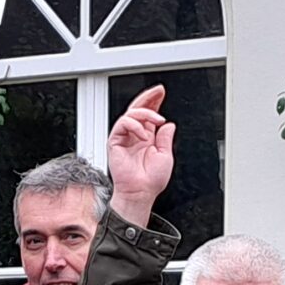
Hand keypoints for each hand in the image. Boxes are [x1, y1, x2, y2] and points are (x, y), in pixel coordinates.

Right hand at [106, 85, 175, 225]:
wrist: (140, 192)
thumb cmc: (151, 181)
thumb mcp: (166, 156)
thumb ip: (166, 138)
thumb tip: (168, 125)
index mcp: (147, 138)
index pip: (149, 115)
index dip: (154, 102)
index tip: (161, 93)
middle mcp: (135, 136)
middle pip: (138, 109)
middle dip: (148, 97)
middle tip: (158, 91)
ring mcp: (125, 138)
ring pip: (131, 114)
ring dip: (146, 114)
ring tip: (158, 122)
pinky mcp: (115, 142)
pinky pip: (122, 124)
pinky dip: (135, 126)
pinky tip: (144, 135)